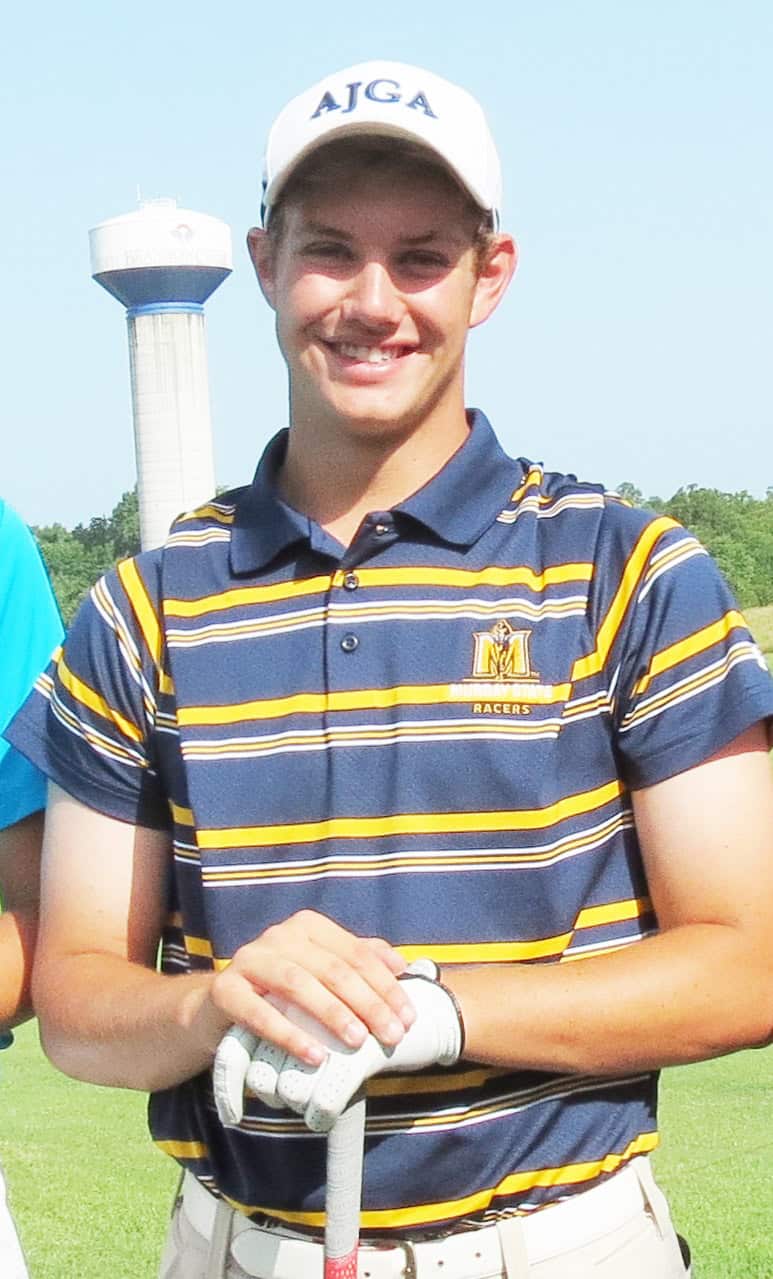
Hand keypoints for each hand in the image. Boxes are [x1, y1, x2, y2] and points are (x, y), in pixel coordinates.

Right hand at [213, 960, 463, 1131]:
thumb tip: (403, 966)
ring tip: (358, 1041)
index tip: (410, 1017)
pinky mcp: (225, 989)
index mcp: (308, 926)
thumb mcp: (320, 972)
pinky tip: (314, 1056)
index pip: (356, 953)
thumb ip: (358, 961)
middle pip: (333, 968)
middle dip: (368, 1003)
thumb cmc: (281, 992)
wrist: (217, 1007)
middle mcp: (279, 936)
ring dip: (332, 1013)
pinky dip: (289, 1034)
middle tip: (393, 1036)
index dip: (386, 985)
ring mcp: (249, 959)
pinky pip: (258, 1012)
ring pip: (298, 983)